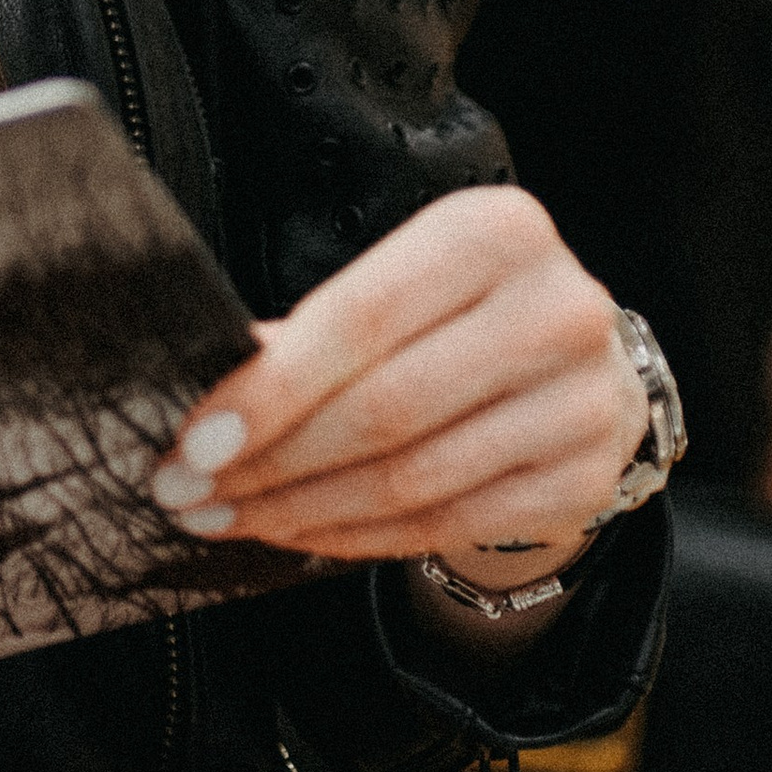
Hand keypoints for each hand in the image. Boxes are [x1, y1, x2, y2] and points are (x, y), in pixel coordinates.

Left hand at [149, 186, 642, 579]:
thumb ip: (312, 332)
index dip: (270, 389)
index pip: (360, 319)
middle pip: (382, 409)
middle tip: (189, 491)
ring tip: (230, 516)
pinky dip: (356, 537)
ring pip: (409, 480)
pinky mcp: (582, 481)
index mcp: (495, 233)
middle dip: (268, 462)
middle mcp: (555, 311)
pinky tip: (299, 534)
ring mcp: (580, 403)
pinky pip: (444, 525)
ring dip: (299, 510)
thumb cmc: (460, 317)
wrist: (578, 368)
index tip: (196, 440)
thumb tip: (208, 395)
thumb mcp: (400, 286)